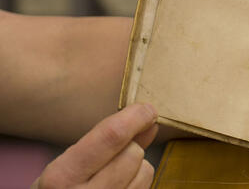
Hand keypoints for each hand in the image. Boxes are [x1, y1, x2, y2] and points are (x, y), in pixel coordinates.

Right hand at [32, 103, 158, 188]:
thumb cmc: (61, 188)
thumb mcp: (69, 164)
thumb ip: (108, 139)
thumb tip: (146, 115)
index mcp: (61, 176)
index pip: (111, 136)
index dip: (135, 117)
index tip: (147, 109)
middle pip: (133, 152)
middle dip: (131, 146)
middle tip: (113, 155)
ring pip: (145, 171)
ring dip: (137, 167)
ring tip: (113, 175)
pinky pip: (146, 186)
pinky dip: (138, 181)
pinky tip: (119, 186)